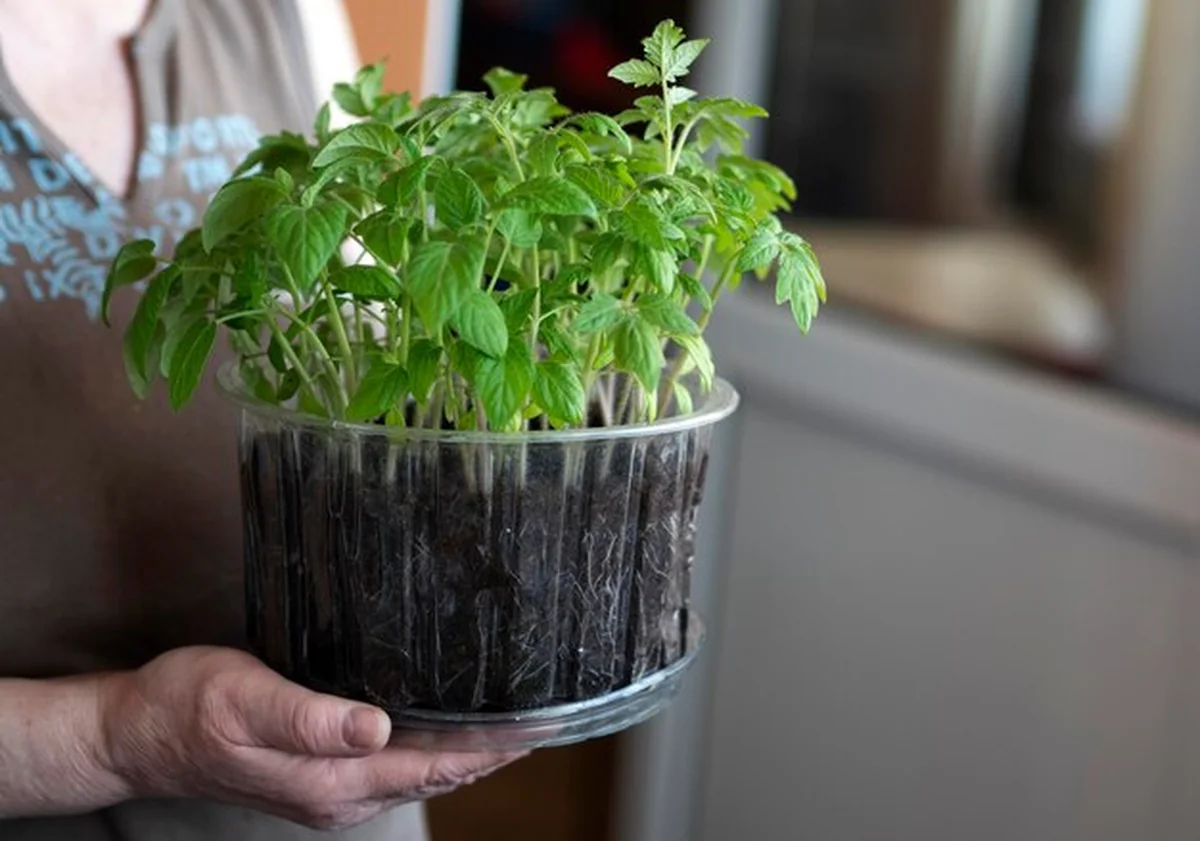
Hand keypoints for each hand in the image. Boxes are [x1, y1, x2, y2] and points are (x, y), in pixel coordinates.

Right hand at [100, 646, 524, 829]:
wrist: (138, 734)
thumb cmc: (188, 707)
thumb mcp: (245, 700)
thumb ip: (310, 719)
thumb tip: (375, 729)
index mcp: (330, 780)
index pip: (431, 765)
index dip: (489, 749)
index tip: (537, 728)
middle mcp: (338, 796)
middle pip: (434, 775)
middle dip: (490, 754)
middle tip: (542, 721)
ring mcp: (328, 794)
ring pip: (417, 775)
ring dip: (465, 756)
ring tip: (509, 728)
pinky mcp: (317, 781)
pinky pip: (392, 771)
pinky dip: (429, 754)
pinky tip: (442, 732)